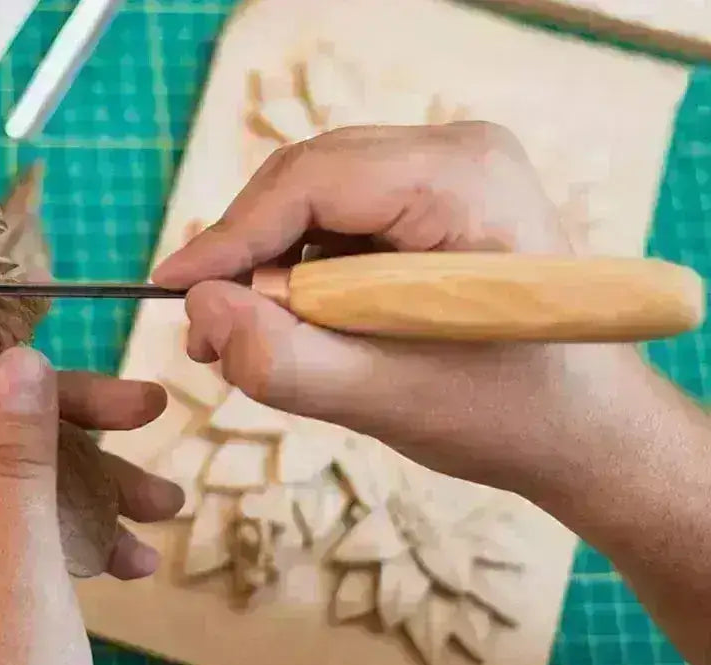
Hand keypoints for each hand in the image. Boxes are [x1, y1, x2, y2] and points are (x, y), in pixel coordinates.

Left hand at [0, 335, 183, 664]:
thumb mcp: (20, 569)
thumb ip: (16, 459)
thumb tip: (20, 358)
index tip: (58, 309)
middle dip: (75, 426)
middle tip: (153, 407)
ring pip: (20, 478)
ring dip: (97, 486)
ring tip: (165, 502)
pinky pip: (28, 526)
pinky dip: (84, 534)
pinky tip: (138, 558)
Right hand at [152, 121, 645, 496]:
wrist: (584, 426)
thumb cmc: (508, 415)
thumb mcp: (385, 399)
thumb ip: (284, 359)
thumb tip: (201, 308)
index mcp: (462, 181)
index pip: (311, 181)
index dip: (229, 236)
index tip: (169, 289)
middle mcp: (457, 151)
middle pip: (307, 180)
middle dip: (247, 256)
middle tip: (206, 331)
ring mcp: (449, 168)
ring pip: (316, 199)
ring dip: (271, 266)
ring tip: (246, 337)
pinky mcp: (436, 196)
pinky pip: (341, 217)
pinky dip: (304, 268)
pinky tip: (295, 320)